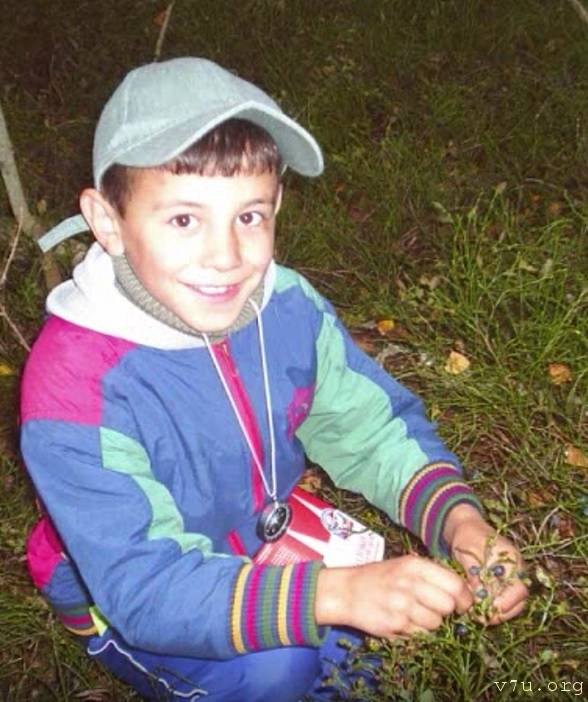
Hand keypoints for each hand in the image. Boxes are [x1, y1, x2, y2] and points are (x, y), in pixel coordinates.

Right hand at [315, 555, 472, 637]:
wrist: (347, 590)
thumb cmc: (380, 577)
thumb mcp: (404, 565)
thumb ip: (431, 574)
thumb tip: (463, 590)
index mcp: (415, 565)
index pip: (455, 584)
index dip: (464, 597)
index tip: (462, 604)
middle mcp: (410, 583)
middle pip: (448, 605)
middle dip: (446, 611)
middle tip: (436, 610)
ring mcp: (402, 605)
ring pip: (436, 623)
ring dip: (431, 623)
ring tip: (415, 615)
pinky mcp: (394, 624)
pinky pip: (421, 635)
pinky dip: (417, 632)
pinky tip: (404, 622)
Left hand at [445, 506, 527, 624]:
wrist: (468, 528)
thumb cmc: (467, 537)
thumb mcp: (467, 553)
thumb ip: (473, 573)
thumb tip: (478, 595)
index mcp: (511, 560)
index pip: (518, 589)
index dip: (506, 603)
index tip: (490, 609)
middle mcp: (517, 571)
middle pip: (519, 601)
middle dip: (501, 613)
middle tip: (481, 618)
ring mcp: (513, 577)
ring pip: (513, 604)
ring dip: (497, 613)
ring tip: (477, 615)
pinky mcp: (504, 583)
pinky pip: (505, 601)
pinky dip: (493, 607)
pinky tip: (477, 608)